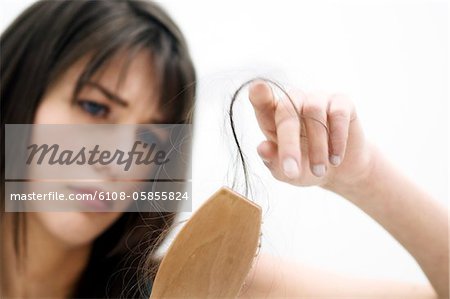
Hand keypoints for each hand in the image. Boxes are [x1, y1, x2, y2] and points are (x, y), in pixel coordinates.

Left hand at [249, 80, 373, 188]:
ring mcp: (318, 99)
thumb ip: (272, 161)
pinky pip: (338, 113)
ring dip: (317, 146)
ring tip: (319, 171)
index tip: (257, 89)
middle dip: (288, 144)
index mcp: (273, 117)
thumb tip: (262, 148)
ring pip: (314, 110)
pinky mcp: (342, 103)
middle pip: (287, 111)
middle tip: (292, 171)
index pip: (262, 101)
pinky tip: (335, 159)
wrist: (340, 173)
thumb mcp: (285, 172)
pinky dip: (337, 138)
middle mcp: (294, 102)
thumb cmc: (304, 167)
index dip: (260, 94)